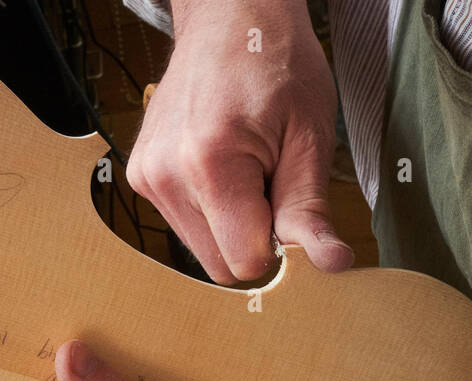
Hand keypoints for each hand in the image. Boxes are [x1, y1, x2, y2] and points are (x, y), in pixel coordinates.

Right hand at [127, 0, 353, 283]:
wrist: (229, 18)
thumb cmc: (275, 64)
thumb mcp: (309, 135)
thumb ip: (309, 208)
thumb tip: (331, 263)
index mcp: (209, 164)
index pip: (246, 262)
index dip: (278, 245)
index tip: (288, 205)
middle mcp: (165, 175)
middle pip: (220, 265)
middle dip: (252, 238)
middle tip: (269, 182)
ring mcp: (147, 177)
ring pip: (201, 251)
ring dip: (231, 225)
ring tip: (246, 170)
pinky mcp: (140, 177)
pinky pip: (184, 227)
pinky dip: (211, 211)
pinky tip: (222, 167)